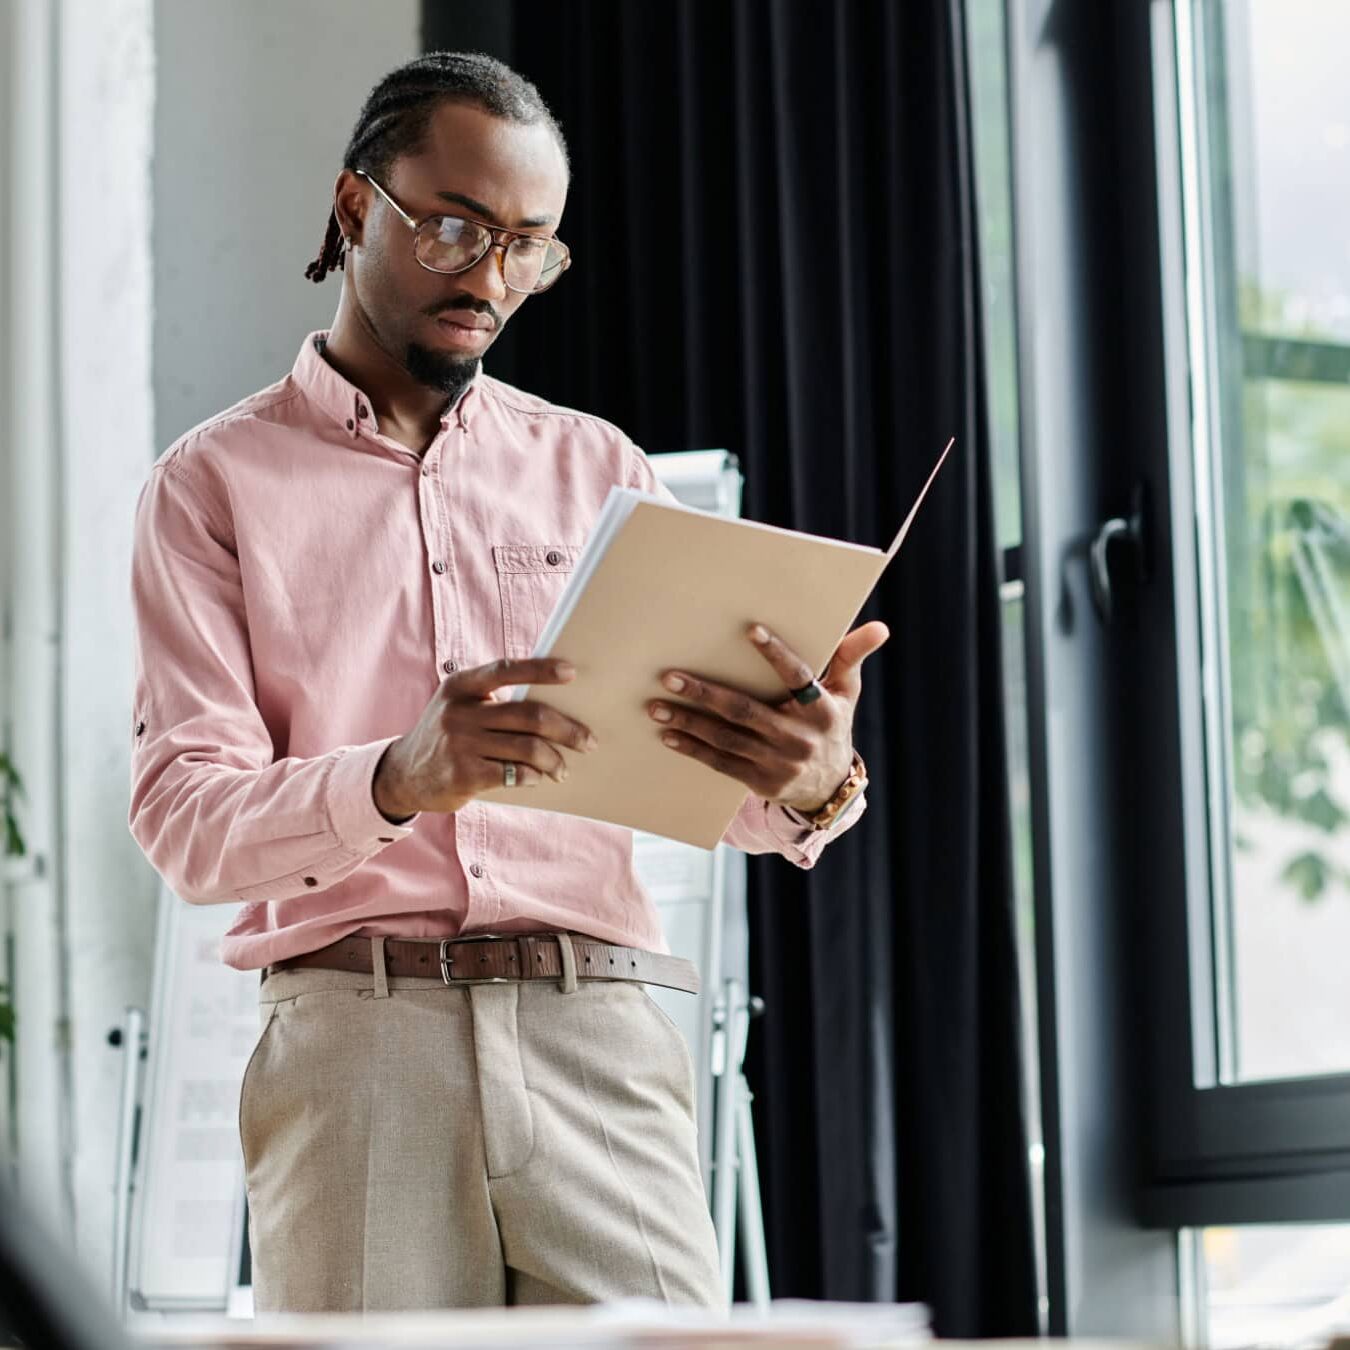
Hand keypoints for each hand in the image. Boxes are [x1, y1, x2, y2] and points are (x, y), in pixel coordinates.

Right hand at [373, 658, 597, 819]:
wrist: (402, 774)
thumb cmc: (446, 735)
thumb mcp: (458, 706)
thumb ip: (493, 700)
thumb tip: (553, 704)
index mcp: (460, 685)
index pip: (505, 670)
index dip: (541, 670)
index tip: (571, 672)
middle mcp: (459, 711)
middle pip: (529, 715)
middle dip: (566, 729)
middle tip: (587, 740)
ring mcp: (460, 744)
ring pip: (527, 748)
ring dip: (554, 760)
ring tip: (562, 767)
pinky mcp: (463, 775)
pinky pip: (514, 774)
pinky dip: (532, 776)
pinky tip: (536, 777)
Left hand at [648, 621, 888, 813]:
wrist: (829, 790)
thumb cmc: (832, 726)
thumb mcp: (846, 693)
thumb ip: (851, 657)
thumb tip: (880, 627)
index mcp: (821, 710)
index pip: (798, 676)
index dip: (776, 654)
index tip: (750, 630)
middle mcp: (799, 738)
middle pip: (747, 711)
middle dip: (706, 694)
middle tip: (670, 677)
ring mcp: (778, 763)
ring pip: (726, 739)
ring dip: (689, 721)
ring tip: (657, 705)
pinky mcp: (760, 782)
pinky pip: (720, 763)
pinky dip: (692, 748)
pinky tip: (668, 734)